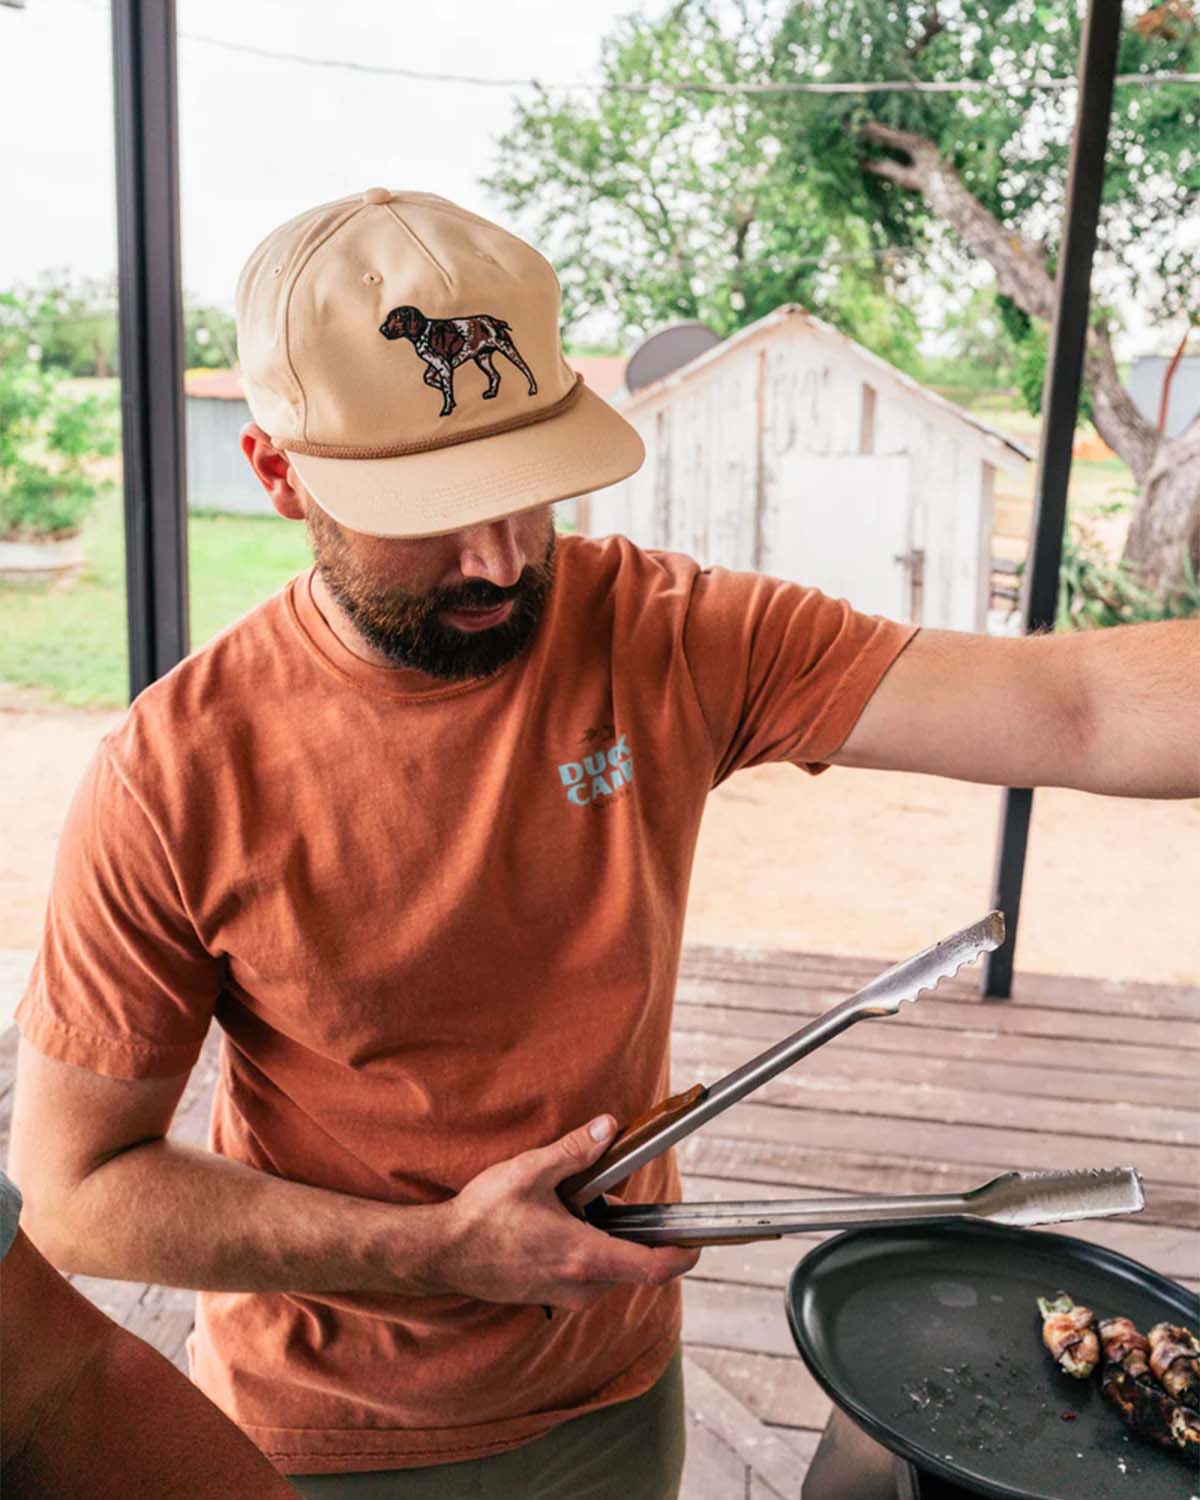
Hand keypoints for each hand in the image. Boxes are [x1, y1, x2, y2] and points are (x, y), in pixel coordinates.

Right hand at [441, 1115, 699, 1310]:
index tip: (698, 1244)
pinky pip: (585, 1273)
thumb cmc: (483, 1216)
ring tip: (564, 1205)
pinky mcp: (551, 1296)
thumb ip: (575, 1152)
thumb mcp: (531, 1172)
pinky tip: (551, 1223)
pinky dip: (583, 1247)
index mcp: (584, 1256)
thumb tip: (609, 1128)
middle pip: (630, 1260)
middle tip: (596, 1193)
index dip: (682, 1257)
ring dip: (601, 1236)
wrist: (443, 1254)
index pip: (652, 1267)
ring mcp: (564, 1295)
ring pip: (607, 1266)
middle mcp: (581, 1285)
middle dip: (625, 1226)